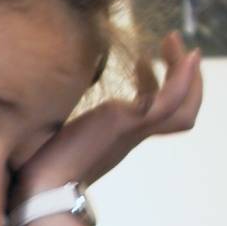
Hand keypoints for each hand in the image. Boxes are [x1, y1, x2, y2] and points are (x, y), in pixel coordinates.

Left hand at [11, 31, 202, 202]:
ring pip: (183, 109)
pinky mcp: (128, 123)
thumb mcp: (58, 135)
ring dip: (186, 73)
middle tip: (172, 45)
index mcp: (118, 137)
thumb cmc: (40, 165)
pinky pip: (169, 102)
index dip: (153, 85)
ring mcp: (133, 130)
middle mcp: (131, 135)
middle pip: (180, 115)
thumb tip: (44, 118)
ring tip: (173, 39)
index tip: (141, 62)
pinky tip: (186, 53)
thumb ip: (62, 124)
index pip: (151, 112)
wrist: (40, 186)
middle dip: (183, 80)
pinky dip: (182, 79)